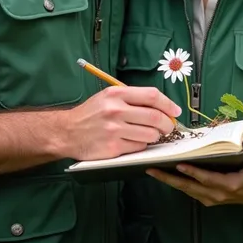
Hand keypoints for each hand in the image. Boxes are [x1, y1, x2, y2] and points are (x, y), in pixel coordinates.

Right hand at [57, 86, 180, 160]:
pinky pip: (138, 147)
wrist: (67, 131)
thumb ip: (132, 99)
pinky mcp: (113, 147)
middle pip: (154, 116)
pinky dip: (141, 146)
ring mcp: (114, 130)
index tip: (175, 111)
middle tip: (168, 127)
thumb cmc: (91, 113)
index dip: (168, 104)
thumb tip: (162, 107)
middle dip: (167, 124)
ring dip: (155, 136)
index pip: (152, 96)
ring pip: (150, 134)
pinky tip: (134, 142)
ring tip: (151, 134)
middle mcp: (116, 110)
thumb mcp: (108, 97)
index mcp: (117, 94)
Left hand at [146, 137, 242, 207]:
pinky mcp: (207, 198)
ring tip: (153, 170)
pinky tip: (165, 174)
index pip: (207, 179)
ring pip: (186, 190)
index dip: (193, 173)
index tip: (178, 165)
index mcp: (230, 185)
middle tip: (152, 169)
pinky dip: (176, 183)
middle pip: (189, 187)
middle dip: (169, 179)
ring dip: (169, 181)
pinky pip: (189, 191)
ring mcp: (211, 198)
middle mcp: (217, 195)